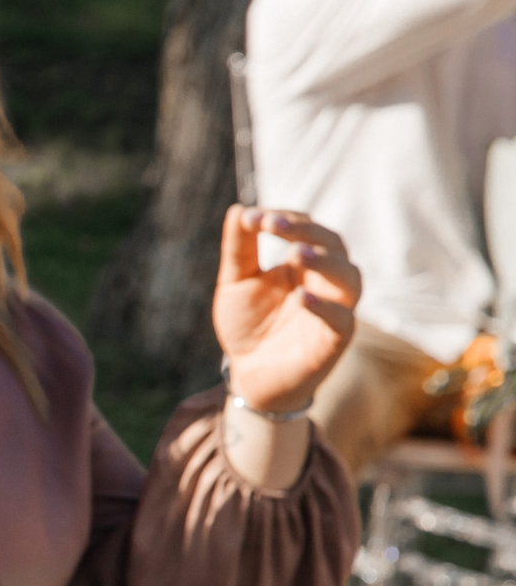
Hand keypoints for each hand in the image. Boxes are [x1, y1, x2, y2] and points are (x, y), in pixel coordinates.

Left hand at [215, 206, 356, 414]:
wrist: (248, 375)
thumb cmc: (248, 325)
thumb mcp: (236, 283)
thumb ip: (240, 249)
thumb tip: (239, 210)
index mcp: (304, 262)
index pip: (306, 228)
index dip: (285, 219)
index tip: (255, 217)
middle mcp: (326, 280)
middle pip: (333, 245)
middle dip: (306, 232)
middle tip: (274, 225)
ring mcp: (335, 309)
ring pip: (349, 278)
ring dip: (324, 262)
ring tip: (294, 254)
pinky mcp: (335, 340)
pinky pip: (342, 320)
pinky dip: (325, 307)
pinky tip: (302, 297)